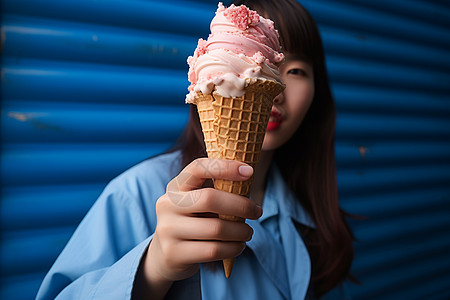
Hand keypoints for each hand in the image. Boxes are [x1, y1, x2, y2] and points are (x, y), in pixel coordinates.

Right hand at [136, 158, 261, 296]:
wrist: (167, 254)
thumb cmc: (193, 222)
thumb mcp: (197, 202)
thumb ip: (217, 191)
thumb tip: (249, 178)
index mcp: (175, 186)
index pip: (197, 168)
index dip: (224, 167)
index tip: (249, 172)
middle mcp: (167, 205)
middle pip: (210, 198)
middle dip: (241, 205)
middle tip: (257, 212)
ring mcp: (168, 230)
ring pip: (216, 228)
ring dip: (241, 231)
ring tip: (248, 232)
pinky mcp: (174, 253)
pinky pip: (213, 250)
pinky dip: (233, 248)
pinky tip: (239, 246)